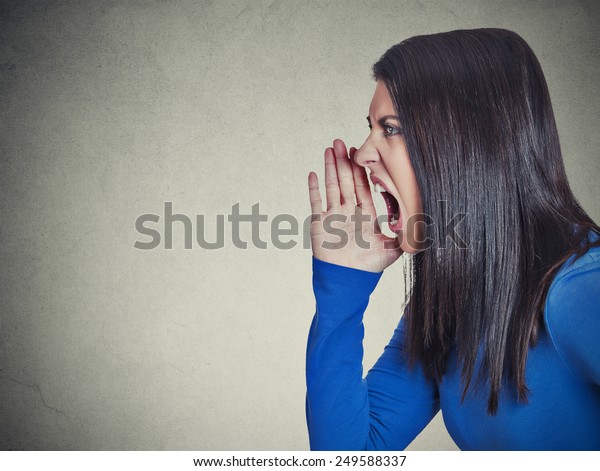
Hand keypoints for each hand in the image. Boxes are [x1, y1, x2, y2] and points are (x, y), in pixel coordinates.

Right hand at [308, 139, 402, 272]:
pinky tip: (313, 173)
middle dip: (344, 162)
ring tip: (329, 149)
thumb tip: (424, 224)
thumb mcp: (392, 249)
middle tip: (341, 142)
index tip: (358, 153)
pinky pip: (316, 202)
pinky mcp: (319, 223)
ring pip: (332, 186)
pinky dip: (314, 188)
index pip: (363, 187)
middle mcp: (349, 212)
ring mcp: (333, 216)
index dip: (361, 169)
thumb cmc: (368, 268)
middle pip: (346, 181)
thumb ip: (405, 235)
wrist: (347, 280)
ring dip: (330, 168)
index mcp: (365, 215)